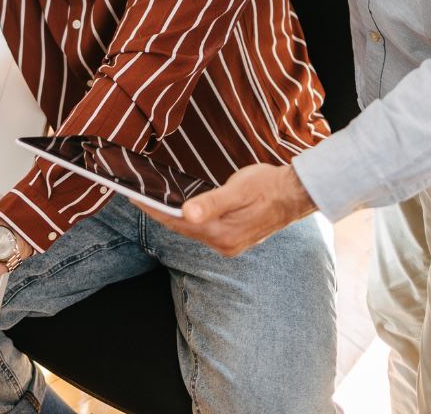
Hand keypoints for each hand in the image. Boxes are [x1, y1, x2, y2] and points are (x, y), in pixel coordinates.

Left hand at [137, 163, 315, 256]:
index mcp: (222, 234)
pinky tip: (182, 210)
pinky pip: (203, 231)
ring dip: (172, 217)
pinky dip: (188, 220)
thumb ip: (212, 202)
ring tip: (153, 202)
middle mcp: (223, 245)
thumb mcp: (239, 189)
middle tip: (137, 196)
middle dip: (158, 213)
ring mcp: (229, 245)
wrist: (297, 194)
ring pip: (191, 230)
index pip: (177, 222)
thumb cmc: (269, 186)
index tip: (133, 197)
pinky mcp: (233, 239)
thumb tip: (186, 212)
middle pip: (181, 228)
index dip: (153, 210)